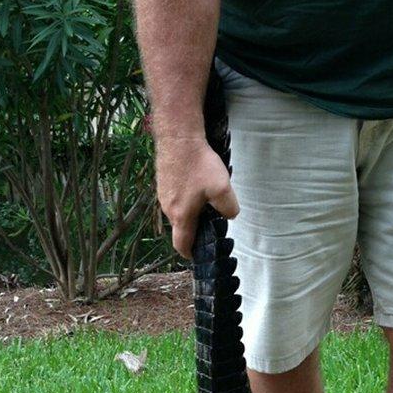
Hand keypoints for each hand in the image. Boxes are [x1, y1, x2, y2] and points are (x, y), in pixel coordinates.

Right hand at [155, 136, 239, 257]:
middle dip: (194, 230)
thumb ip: (229, 208)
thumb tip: (229, 215)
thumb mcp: (222, 189)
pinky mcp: (162, 182)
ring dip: (190, 212)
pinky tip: (196, 185)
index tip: (197, 255)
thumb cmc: (198, 163)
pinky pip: (174, 198)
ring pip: (177, 212)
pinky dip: (184, 198)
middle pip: (180, 228)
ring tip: (205, 201)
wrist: (178, 137)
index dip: (189, 254)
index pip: (181, 244)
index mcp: (181, 216)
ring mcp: (163, 194)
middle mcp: (167, 208)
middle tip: (210, 223)